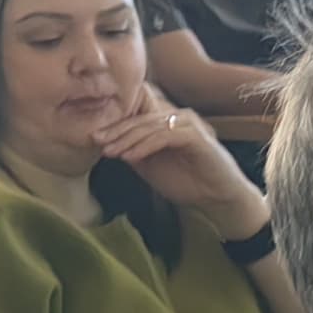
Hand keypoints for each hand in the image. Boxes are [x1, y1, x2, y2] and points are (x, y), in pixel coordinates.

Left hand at [89, 98, 261, 228]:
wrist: (218, 198)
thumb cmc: (187, 182)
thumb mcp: (151, 167)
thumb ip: (134, 152)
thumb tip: (108, 144)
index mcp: (167, 121)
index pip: (137, 114)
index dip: (115, 123)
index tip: (94, 137)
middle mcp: (177, 116)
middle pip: (140, 117)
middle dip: (116, 130)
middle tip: (96, 140)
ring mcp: (187, 124)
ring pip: (150, 125)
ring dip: (127, 138)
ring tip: (109, 151)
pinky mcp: (196, 136)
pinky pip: (164, 136)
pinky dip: (145, 146)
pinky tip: (130, 156)